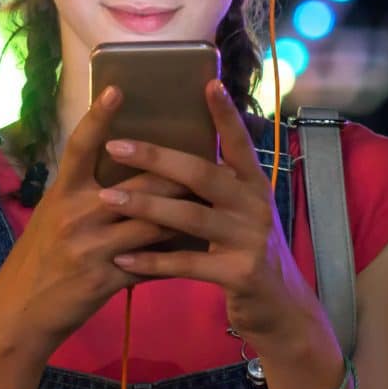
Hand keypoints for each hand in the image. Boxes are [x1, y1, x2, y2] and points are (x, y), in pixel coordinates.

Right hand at [0, 86, 185, 360]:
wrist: (20, 312)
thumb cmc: (40, 257)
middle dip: (178, 173)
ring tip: (216, 201)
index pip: (80, 146)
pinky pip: (152, 262)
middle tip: (212, 156)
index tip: (118, 89)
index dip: (98, 117)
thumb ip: (84, 193)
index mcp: (62, 193)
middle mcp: (76, 214)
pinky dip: (176, 255)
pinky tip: (200, 250)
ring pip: (154, 221)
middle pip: (138, 184)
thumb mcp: (53, 216)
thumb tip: (124, 168)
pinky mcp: (105, 278)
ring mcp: (92, 247)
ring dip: (186, 212)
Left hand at [101, 80, 318, 346]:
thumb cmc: (248, 250)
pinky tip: (124, 260)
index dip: (224, 113)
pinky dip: (153, 261)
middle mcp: (255, 205)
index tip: (208, 82)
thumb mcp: (242, 213)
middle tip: (116, 146)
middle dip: (156, 158)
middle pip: (202, 173)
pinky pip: (188, 263)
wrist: (280, 306)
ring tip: (107, 199)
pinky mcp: (240, 272)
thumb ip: (218, 187)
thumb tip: (175, 156)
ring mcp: (250, 239)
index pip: (239, 142)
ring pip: (189, 216)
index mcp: (254, 184)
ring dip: (144, 206)